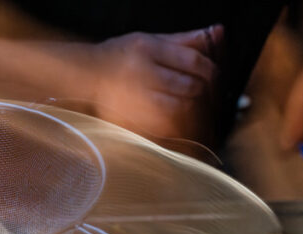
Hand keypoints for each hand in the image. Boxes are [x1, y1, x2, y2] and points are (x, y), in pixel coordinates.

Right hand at [48, 26, 222, 141]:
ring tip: (203, 118)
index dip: (212, 73)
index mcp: (147, 50)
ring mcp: (134, 101)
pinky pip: (163, 131)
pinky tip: (184, 130)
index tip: (215, 80)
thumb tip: (218, 33)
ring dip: (197, 116)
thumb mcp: (150, 40)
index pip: (194, 63)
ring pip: (180, 111)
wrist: (84, 78)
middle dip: (207, 96)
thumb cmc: (120, 57)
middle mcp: (140, 74)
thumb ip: (185, 40)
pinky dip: (179, 131)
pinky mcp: (129, 122)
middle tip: (214, 102)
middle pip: (190, 88)